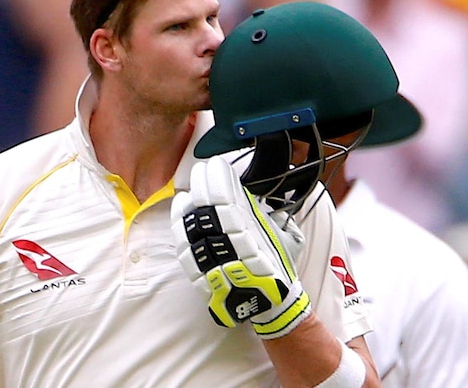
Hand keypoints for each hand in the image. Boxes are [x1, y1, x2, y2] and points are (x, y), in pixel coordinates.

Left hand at [171, 156, 309, 338]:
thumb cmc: (279, 266)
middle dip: (203, 185)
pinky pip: (187, 247)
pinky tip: (180, 212)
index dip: (220, 179)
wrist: (273, 303)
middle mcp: (232, 242)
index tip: (215, 165)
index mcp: (253, 230)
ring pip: (195, 225)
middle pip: (209, 208)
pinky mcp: (203, 273)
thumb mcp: (287, 236)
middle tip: (201, 171)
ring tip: (186, 192)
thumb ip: (274, 216)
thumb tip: (259, 197)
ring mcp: (215, 258)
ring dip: (189, 205)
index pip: (230, 197)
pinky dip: (181, 227)